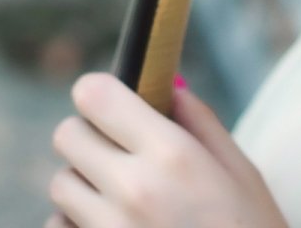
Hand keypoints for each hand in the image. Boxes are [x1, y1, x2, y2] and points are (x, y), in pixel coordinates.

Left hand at [47, 72, 288, 227]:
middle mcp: (134, 190)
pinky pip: (59, 227)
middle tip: (119, 150)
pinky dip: (76, 223)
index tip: (113, 103)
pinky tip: (111, 226)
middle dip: (89, 135)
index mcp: (173, 155)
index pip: (94, 96)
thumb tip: (169, 86)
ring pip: (60, 183)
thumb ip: (201, 123)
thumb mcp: (241, 173)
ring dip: (83, 182)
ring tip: (120, 196)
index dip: (100, 94)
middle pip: (67, 135)